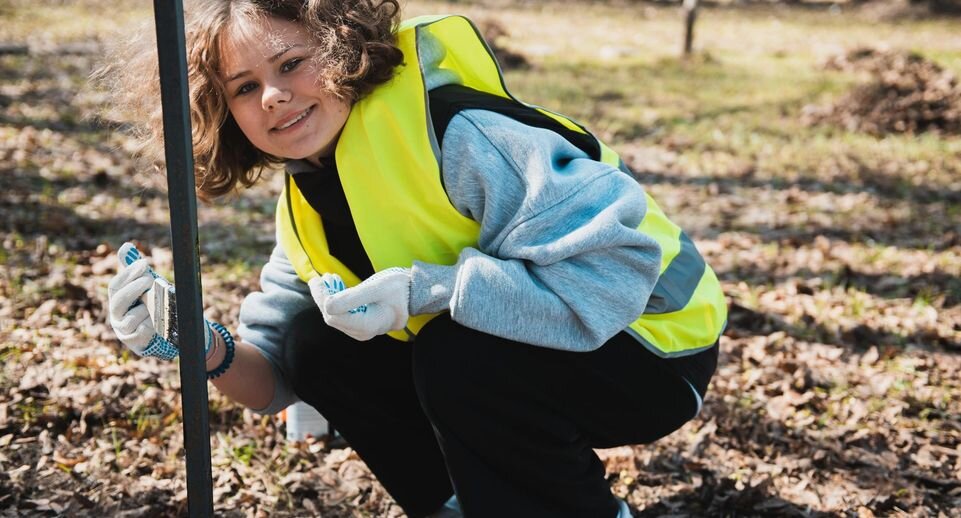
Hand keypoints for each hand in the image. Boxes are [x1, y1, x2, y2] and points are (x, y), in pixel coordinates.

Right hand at [107, 243, 212, 358]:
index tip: (144, 263)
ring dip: (147, 309)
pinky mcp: (135, 343)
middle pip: (118, 301)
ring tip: (157, 306)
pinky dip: (151, 325)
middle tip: (150, 278)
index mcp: (118, 299)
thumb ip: (137, 270)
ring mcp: (125, 331)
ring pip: (131, 317)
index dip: (128, 273)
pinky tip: (157, 323)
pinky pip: (142, 331)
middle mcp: (117, 315)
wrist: (170, 331)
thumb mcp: (148, 287)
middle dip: (134, 288)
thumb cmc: (154, 305)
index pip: (116, 285)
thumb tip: (126, 246)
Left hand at [307, 268, 410, 340]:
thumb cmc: (398, 288)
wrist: (414, 293)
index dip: (321, 297)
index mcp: (366, 326)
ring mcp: (362, 331)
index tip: (317, 279)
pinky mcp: (362, 326)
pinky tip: (336, 287)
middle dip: (323, 297)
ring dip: (329, 298)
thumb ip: (352, 297)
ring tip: (327, 279)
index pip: (332, 314)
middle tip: (319, 278)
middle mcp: (363, 333)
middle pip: (332, 317)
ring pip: (335, 316)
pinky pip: (343, 315)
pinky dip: (337, 301)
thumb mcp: (376, 287)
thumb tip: (326, 305)